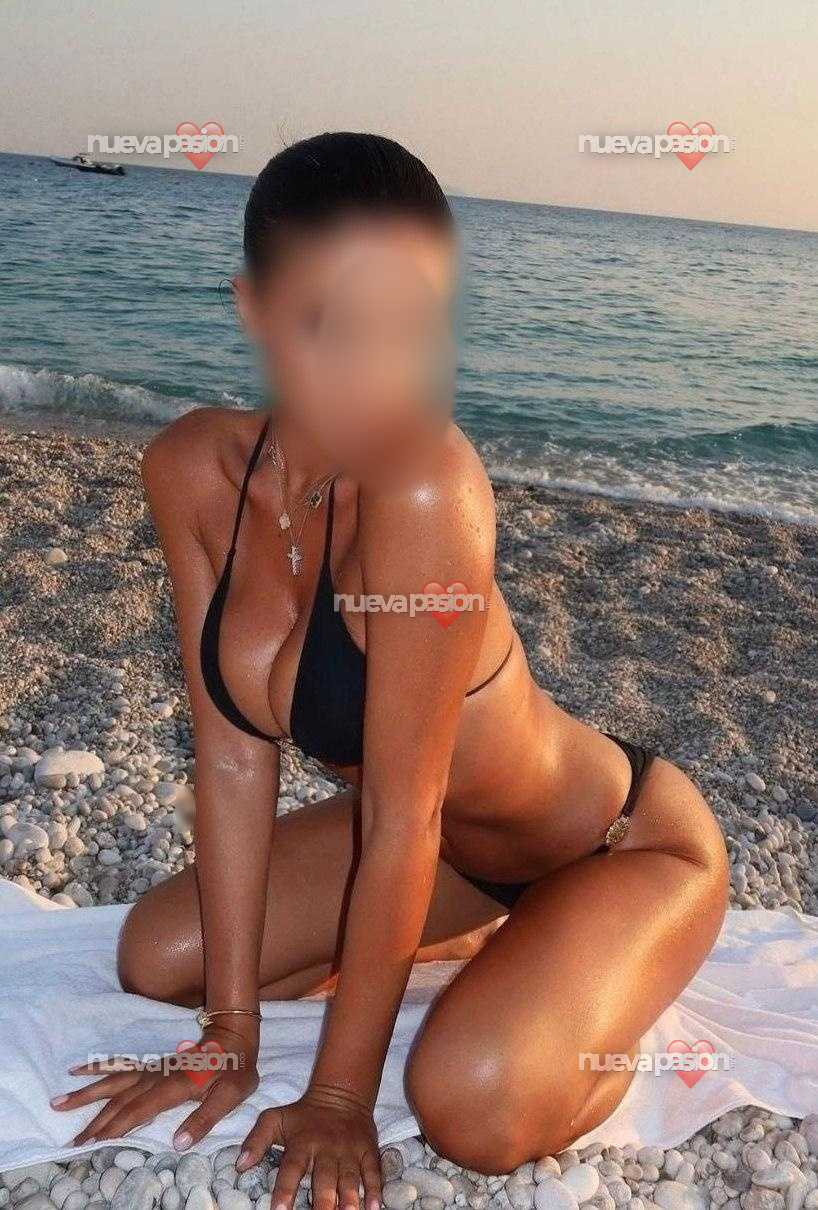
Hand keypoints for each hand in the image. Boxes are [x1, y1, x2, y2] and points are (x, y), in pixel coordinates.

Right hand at [51, 1027, 258, 1148]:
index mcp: (173, 1086)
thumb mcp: (230, 1096)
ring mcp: (150, 1068)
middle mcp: (155, 1076)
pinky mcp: (150, 1064)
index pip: (138, 1110)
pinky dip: (98, 1068)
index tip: (92, 1143)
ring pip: (112, 1082)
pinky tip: (78, 1069)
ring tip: (58, 1102)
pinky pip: (119, 1065)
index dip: (115, 1127)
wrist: (235, 1038)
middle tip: (72, 1142)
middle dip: (95, 1122)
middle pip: (119, 1100)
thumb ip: (205, 1119)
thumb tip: (178, 1143)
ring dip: (86, 1094)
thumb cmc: (235, 1070)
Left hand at [237, 1085, 381, 1209]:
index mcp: (302, 1143)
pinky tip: (375, 1208)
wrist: (341, 1094)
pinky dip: (375, 1190)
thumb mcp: (274, 1119)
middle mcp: (326, 1149)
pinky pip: (373, 1172)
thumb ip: (256, 1140)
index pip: (291, 1169)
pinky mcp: (368, 1151)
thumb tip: (239, 1165)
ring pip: (350, 1178)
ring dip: (349, 1199)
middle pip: (324, 1179)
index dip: (285, 1190)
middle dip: (323, 1202)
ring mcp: (349, 1151)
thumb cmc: (303, 1114)